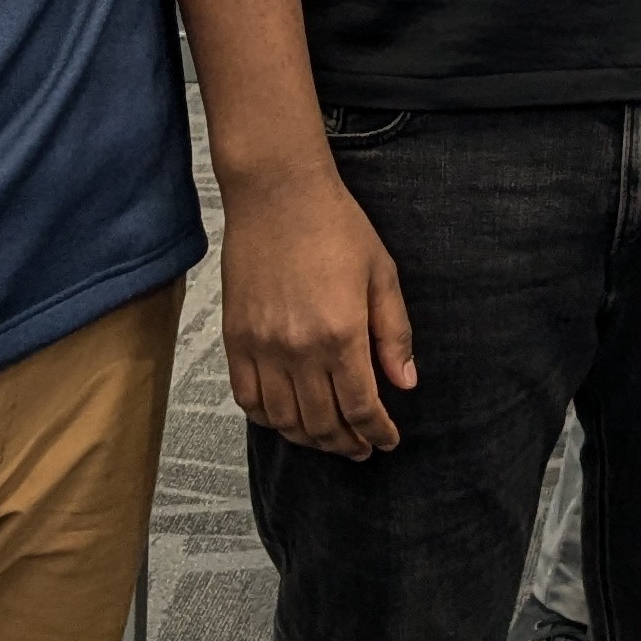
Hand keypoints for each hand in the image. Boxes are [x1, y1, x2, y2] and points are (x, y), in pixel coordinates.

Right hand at [220, 170, 417, 456]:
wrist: (278, 194)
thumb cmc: (336, 226)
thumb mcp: (381, 273)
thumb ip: (393, 332)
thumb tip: (405, 383)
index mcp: (341, 334)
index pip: (362, 408)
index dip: (378, 432)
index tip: (387, 440)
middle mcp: (299, 350)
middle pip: (323, 423)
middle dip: (347, 443)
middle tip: (361, 447)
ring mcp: (262, 348)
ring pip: (285, 420)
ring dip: (310, 438)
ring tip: (329, 437)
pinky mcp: (235, 340)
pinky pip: (248, 400)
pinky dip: (269, 419)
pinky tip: (287, 417)